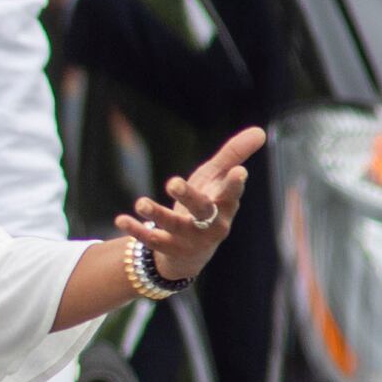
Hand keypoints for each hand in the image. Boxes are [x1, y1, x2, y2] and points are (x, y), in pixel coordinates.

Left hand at [117, 125, 265, 286]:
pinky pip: (151, 240)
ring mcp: (190, 238)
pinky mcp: (168, 248)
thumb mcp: (217, 179)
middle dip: (189, 197)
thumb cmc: (208, 203)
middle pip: (202, 210)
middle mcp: (211, 223)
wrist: (192, 251)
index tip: (239, 172)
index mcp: (225, 205)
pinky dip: (136, 230)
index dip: (235, 184)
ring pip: (174, 227)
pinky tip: (120, 219)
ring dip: (157, 214)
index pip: (232, 193)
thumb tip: (261, 130)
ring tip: (141, 203)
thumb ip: (233, 155)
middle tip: (172, 182)